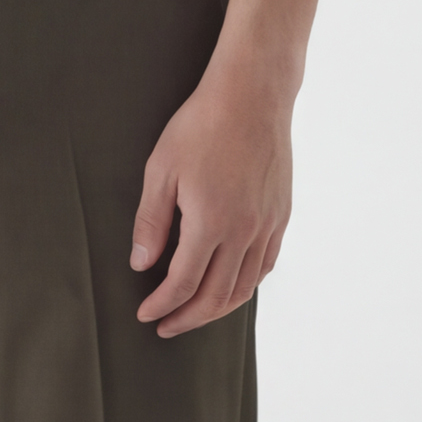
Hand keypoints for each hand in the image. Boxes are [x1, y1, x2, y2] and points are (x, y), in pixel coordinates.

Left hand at [129, 63, 292, 336]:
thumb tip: (141, 263)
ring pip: (245, 287)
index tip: (145, 313)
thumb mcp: (162, 168)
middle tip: (165, 326)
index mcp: (211, 223)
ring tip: (194, 313)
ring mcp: (267, 225)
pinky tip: (231, 285)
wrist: (252, 95)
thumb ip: (151, 220)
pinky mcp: (280, 215)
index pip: (183, 283)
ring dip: (217, 309)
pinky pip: (265, 265)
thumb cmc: (201, 124)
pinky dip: (246, 285)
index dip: (162, 304)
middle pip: (216, 297)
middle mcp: (244, 232)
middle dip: (188, 318)